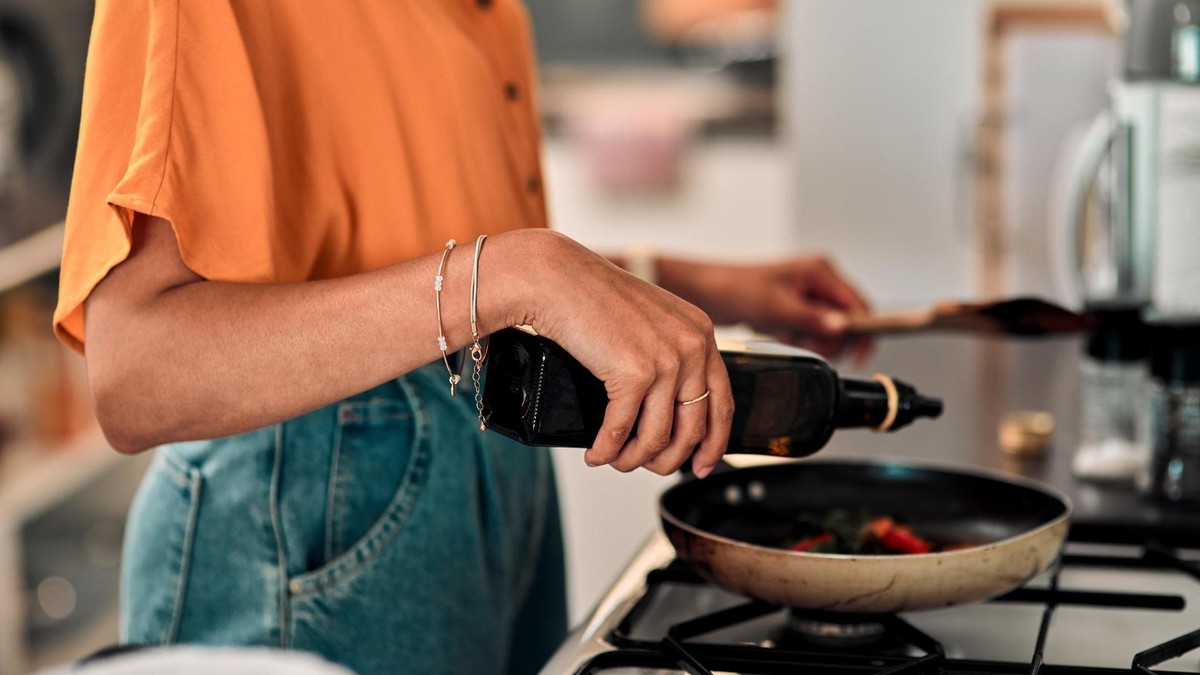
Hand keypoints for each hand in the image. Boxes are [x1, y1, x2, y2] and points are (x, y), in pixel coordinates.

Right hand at [498, 230, 732, 477]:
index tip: (703, 465)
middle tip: (650, 469)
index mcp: (700, 333)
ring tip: (616, 461)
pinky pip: (622, 430)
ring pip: (658, 437)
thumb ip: (670, 354)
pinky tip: (596, 454)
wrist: (556, 277)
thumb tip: (669, 408)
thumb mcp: (650, 320)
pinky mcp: (634, 374)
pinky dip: (607, 449)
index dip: (714, 442)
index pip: (722, 402)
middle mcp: (692, 347)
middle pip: (693, 428)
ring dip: (634, 459)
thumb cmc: (592, 295)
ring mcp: (666, 361)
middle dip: (670, 459)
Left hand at [658, 255, 872, 361]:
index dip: (861, 331)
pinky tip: (782, 333)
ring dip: (814, 339)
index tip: (859, 355)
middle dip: (830, 338)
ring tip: (789, 334)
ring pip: (830, 328)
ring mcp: (809, 294)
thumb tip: (842, 328)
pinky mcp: (798, 308)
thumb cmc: (738, 289)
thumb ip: (812, 318)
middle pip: (847, 319)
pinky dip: (801, 338)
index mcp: (821, 271)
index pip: (858, 305)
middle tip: (805, 341)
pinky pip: (812, 330)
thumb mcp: (778, 308)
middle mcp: (820, 280)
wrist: (709, 293)